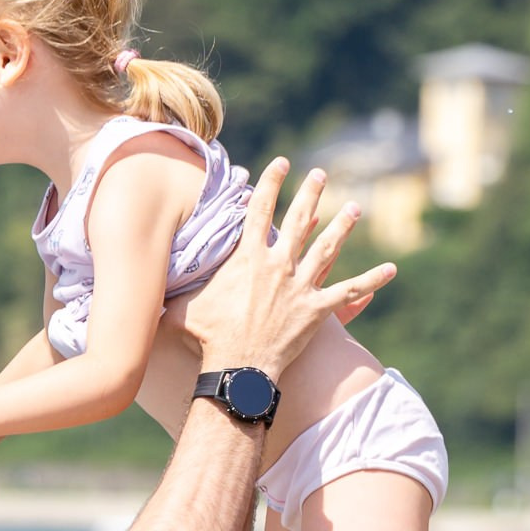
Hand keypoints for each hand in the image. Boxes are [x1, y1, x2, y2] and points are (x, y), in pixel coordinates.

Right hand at [182, 162, 393, 376]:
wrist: (239, 367)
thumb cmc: (209, 337)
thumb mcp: (182, 306)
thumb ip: (169, 291)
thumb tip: (137, 284)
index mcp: (249, 258)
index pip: (260, 209)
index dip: (271, 183)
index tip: (281, 163)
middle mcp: (279, 264)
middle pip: (299, 219)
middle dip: (311, 194)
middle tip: (321, 175)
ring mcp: (301, 286)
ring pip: (327, 248)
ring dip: (343, 226)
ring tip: (355, 208)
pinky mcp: (318, 310)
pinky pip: (350, 292)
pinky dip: (372, 281)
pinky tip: (392, 270)